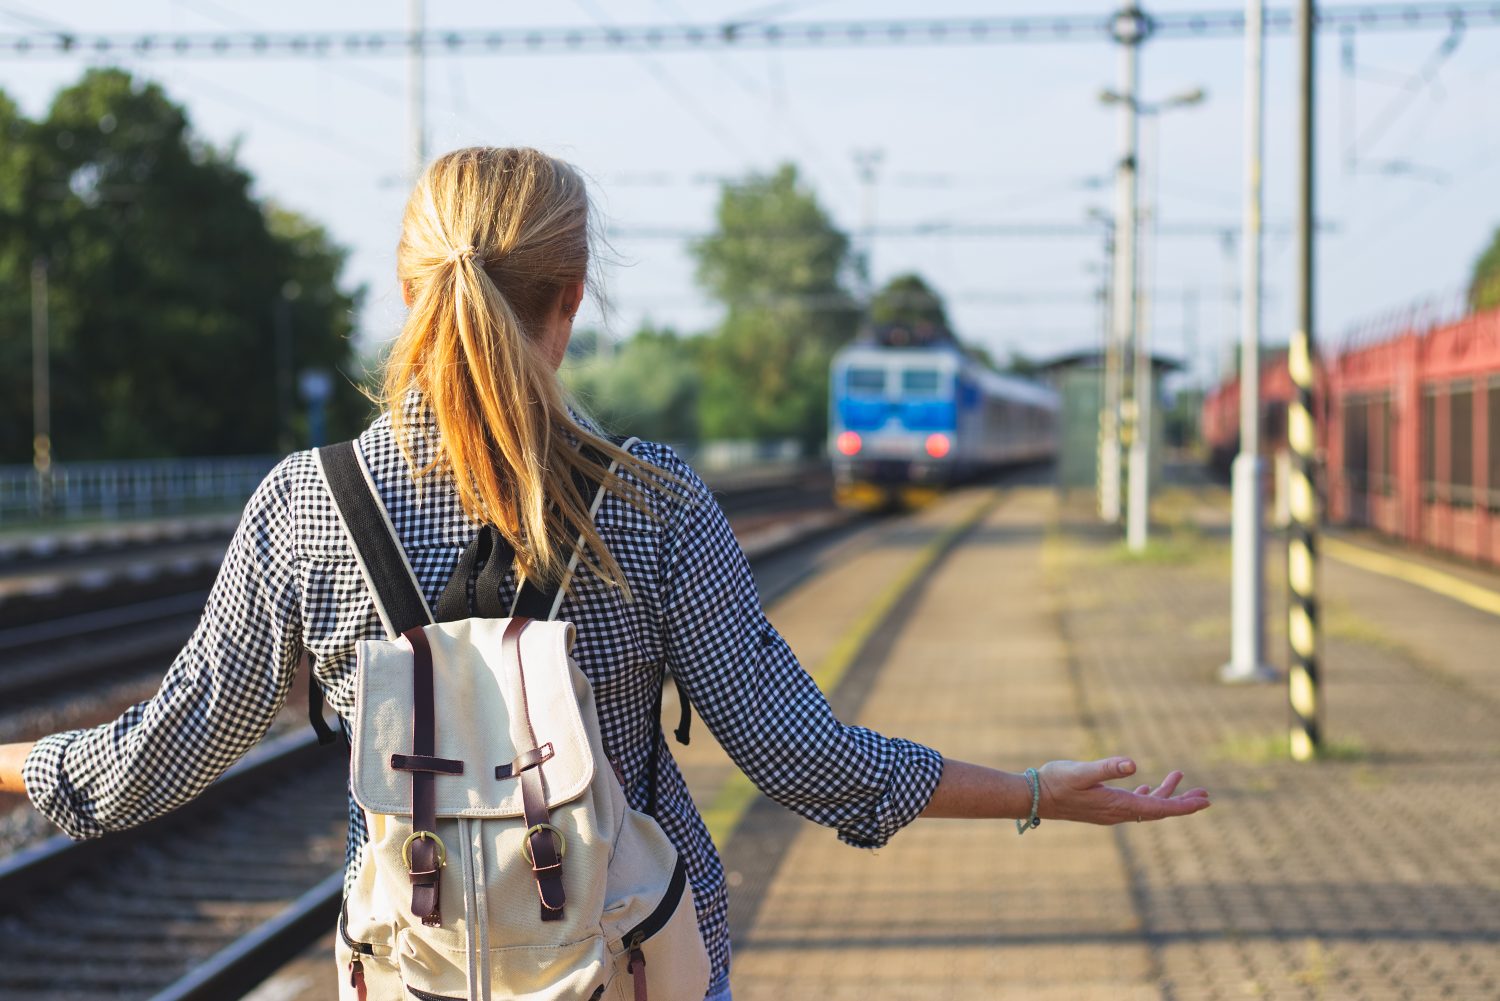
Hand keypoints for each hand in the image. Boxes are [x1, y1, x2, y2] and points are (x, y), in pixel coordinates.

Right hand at [1036, 757, 1208, 824]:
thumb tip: (1132, 764)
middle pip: (1158, 809)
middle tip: (1206, 795)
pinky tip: (1146, 786)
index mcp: (1118, 804)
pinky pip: (1132, 804)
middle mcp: (1118, 812)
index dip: (1184, 805)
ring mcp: (1110, 811)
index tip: (1205, 801)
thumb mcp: (1081, 771)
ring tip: (1179, 778)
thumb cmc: (1056, 782)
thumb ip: (1106, 768)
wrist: (1034, 797)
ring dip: (1165, 794)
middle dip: (1182, 802)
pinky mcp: (1102, 807)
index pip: (1159, 808)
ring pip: (1146, 805)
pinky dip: (1146, 795)